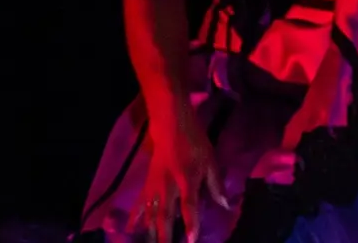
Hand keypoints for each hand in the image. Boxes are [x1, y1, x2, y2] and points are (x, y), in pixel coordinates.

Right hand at [139, 102, 226, 240]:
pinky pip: (139, 204)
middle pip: (165, 215)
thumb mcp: (211, 160)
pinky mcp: (146, 184)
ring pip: (151, 214)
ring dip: (151, 231)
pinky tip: (131, 230)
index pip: (189, 206)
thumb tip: (225, 204)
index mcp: (187, 179)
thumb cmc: (195, 142)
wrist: (171, 126)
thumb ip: (216, 184)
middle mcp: (168, 186)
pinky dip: (136, 218)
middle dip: (165, 235)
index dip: (191, 223)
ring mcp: (154, 186)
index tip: (191, 240)